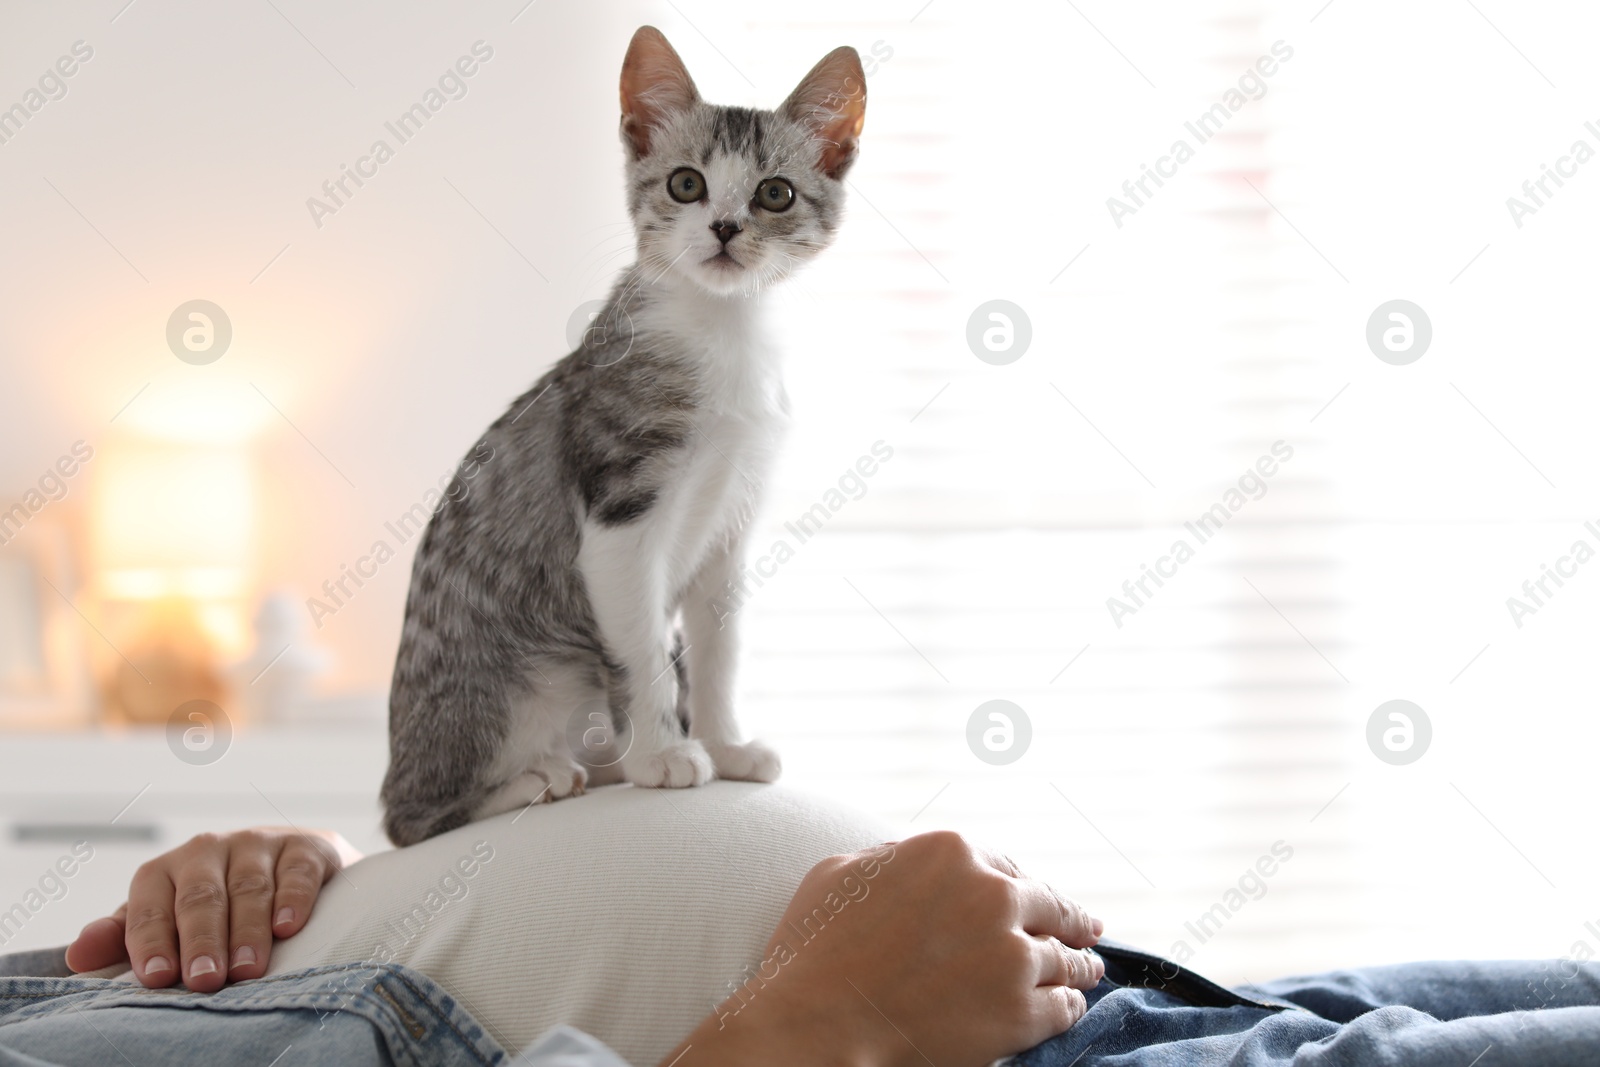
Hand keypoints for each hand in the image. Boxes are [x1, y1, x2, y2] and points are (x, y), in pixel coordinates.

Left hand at [64, 827, 359, 991]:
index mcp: (166, 870)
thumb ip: (125, 938)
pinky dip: (294, 898)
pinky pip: (297, 870)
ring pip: (249, 887)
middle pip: (201, 897)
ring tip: (248, 969)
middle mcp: (208, 850)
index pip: (151, 906)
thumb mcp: (167, 920)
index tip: (158, 978)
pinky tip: (288, 926)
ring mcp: (258, 844)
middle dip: (202, 942)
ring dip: (247, 930)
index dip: (152, 942)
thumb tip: (77, 956)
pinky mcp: (305, 846)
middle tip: (205, 981)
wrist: (290, 868)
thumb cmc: (217, 905)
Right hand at [662, 830, 1104, 1066]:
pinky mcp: (1021, 1011)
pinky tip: (1071, 1005)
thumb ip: (890, 857)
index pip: (1007, 866)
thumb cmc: (816, 949)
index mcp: (951, 853)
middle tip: (1087, 929)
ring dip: (1079, 963)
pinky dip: (1070, 1004)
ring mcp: (1012, 955)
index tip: (1040, 897)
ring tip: (1089, 969)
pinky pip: (1063, 1005)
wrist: (820, 1022)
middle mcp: (992, 895)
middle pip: (1049, 904)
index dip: (1024, 885)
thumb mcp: (842, 872)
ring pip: (1064, 956)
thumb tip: (906, 859)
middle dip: (1070, 918)